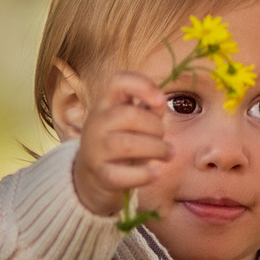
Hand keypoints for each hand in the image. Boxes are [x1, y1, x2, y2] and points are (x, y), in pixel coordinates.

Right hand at [70, 70, 173, 214]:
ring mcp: (94, 149)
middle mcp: (96, 123)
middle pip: (130, 115)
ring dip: (156, 149)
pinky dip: (143, 175)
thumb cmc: (121, 143)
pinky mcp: (99, 175)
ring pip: (127, 145)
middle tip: (164, 139)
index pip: (119, 82)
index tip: (160, 101)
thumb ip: (149, 110)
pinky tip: (155, 173)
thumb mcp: (133, 122)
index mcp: (106, 104)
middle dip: (156, 127)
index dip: (142, 86)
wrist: (92, 177)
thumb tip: (160, 103)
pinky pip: (121, 175)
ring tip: (167, 154)